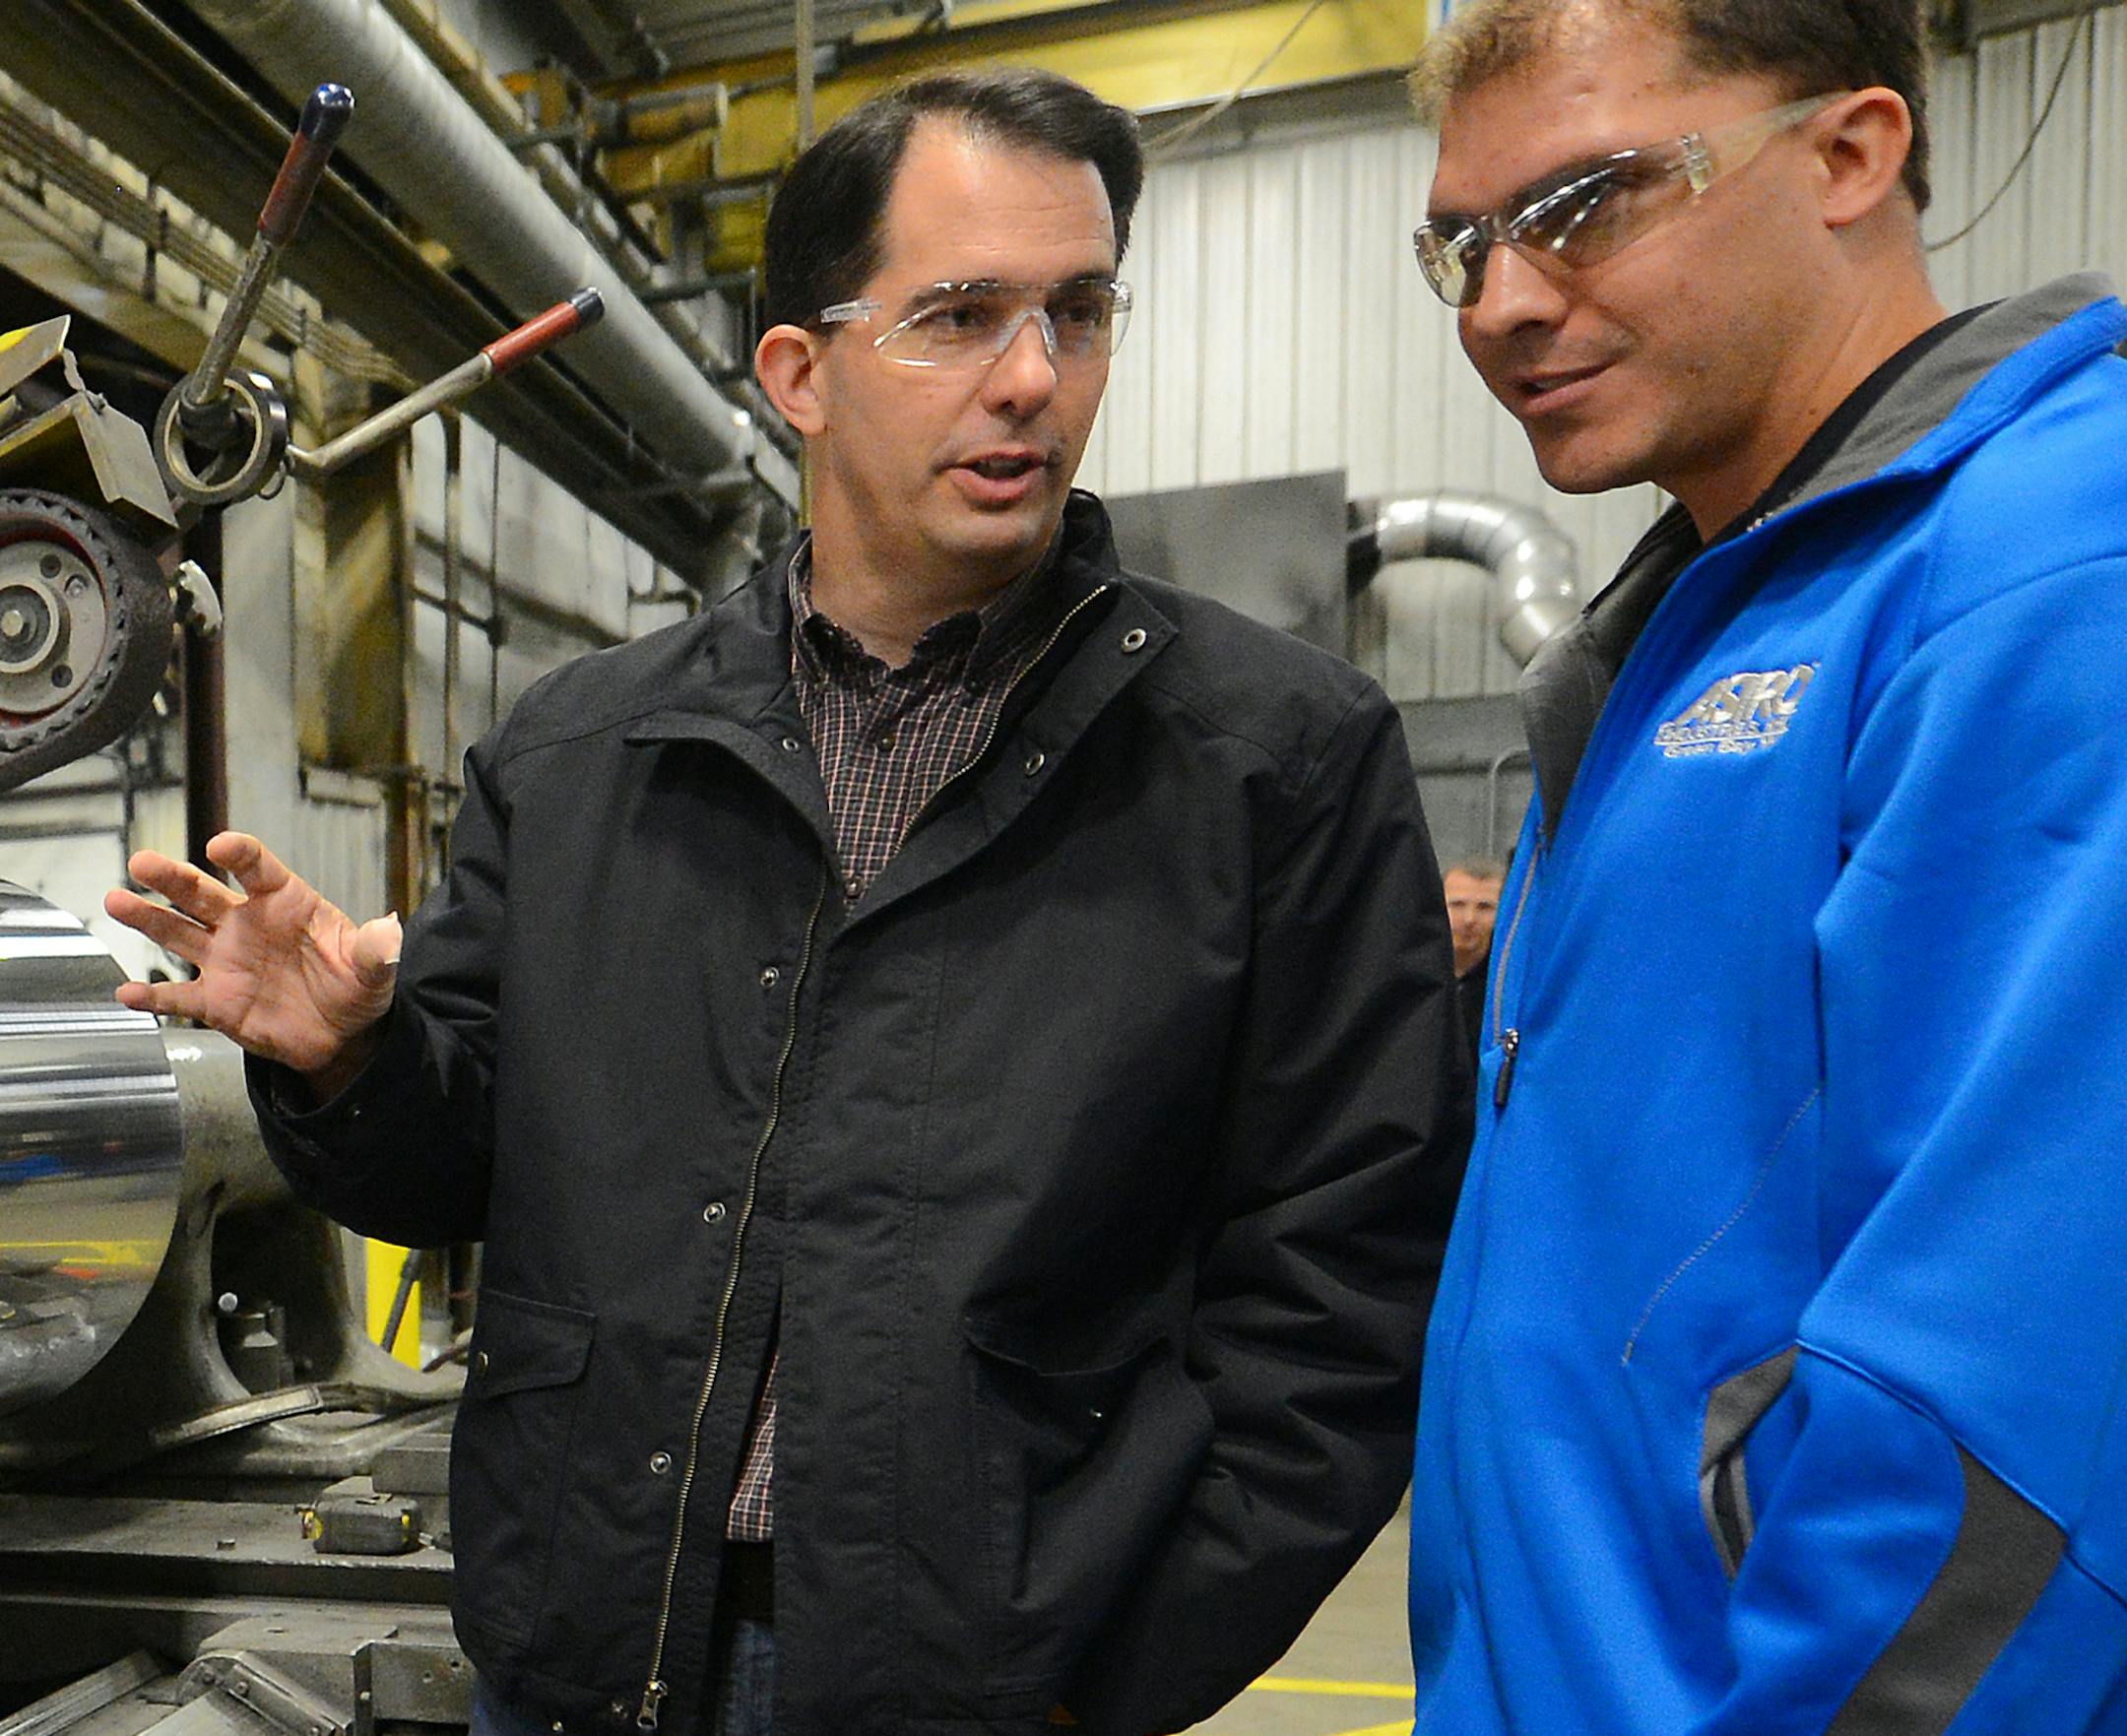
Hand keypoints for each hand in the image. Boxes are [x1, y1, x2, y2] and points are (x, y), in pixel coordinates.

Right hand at [105, 831, 401, 1095]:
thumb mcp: (375, 971)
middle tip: (142, 861)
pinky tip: (126, 993)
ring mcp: (225, 961)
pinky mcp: (215, 1002)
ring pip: (178, 933)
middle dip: (172, 877)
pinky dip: (152, 996)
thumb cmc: (354, 987)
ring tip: (116, 901)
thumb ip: (376, 952)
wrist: (341, 1035)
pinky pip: (177, 998)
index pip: (259, 869)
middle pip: (203, 893)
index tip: (223, 847)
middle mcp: (246, 924)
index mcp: (286, 903)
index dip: (242, 855)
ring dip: (147, 918)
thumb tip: (390, 933)